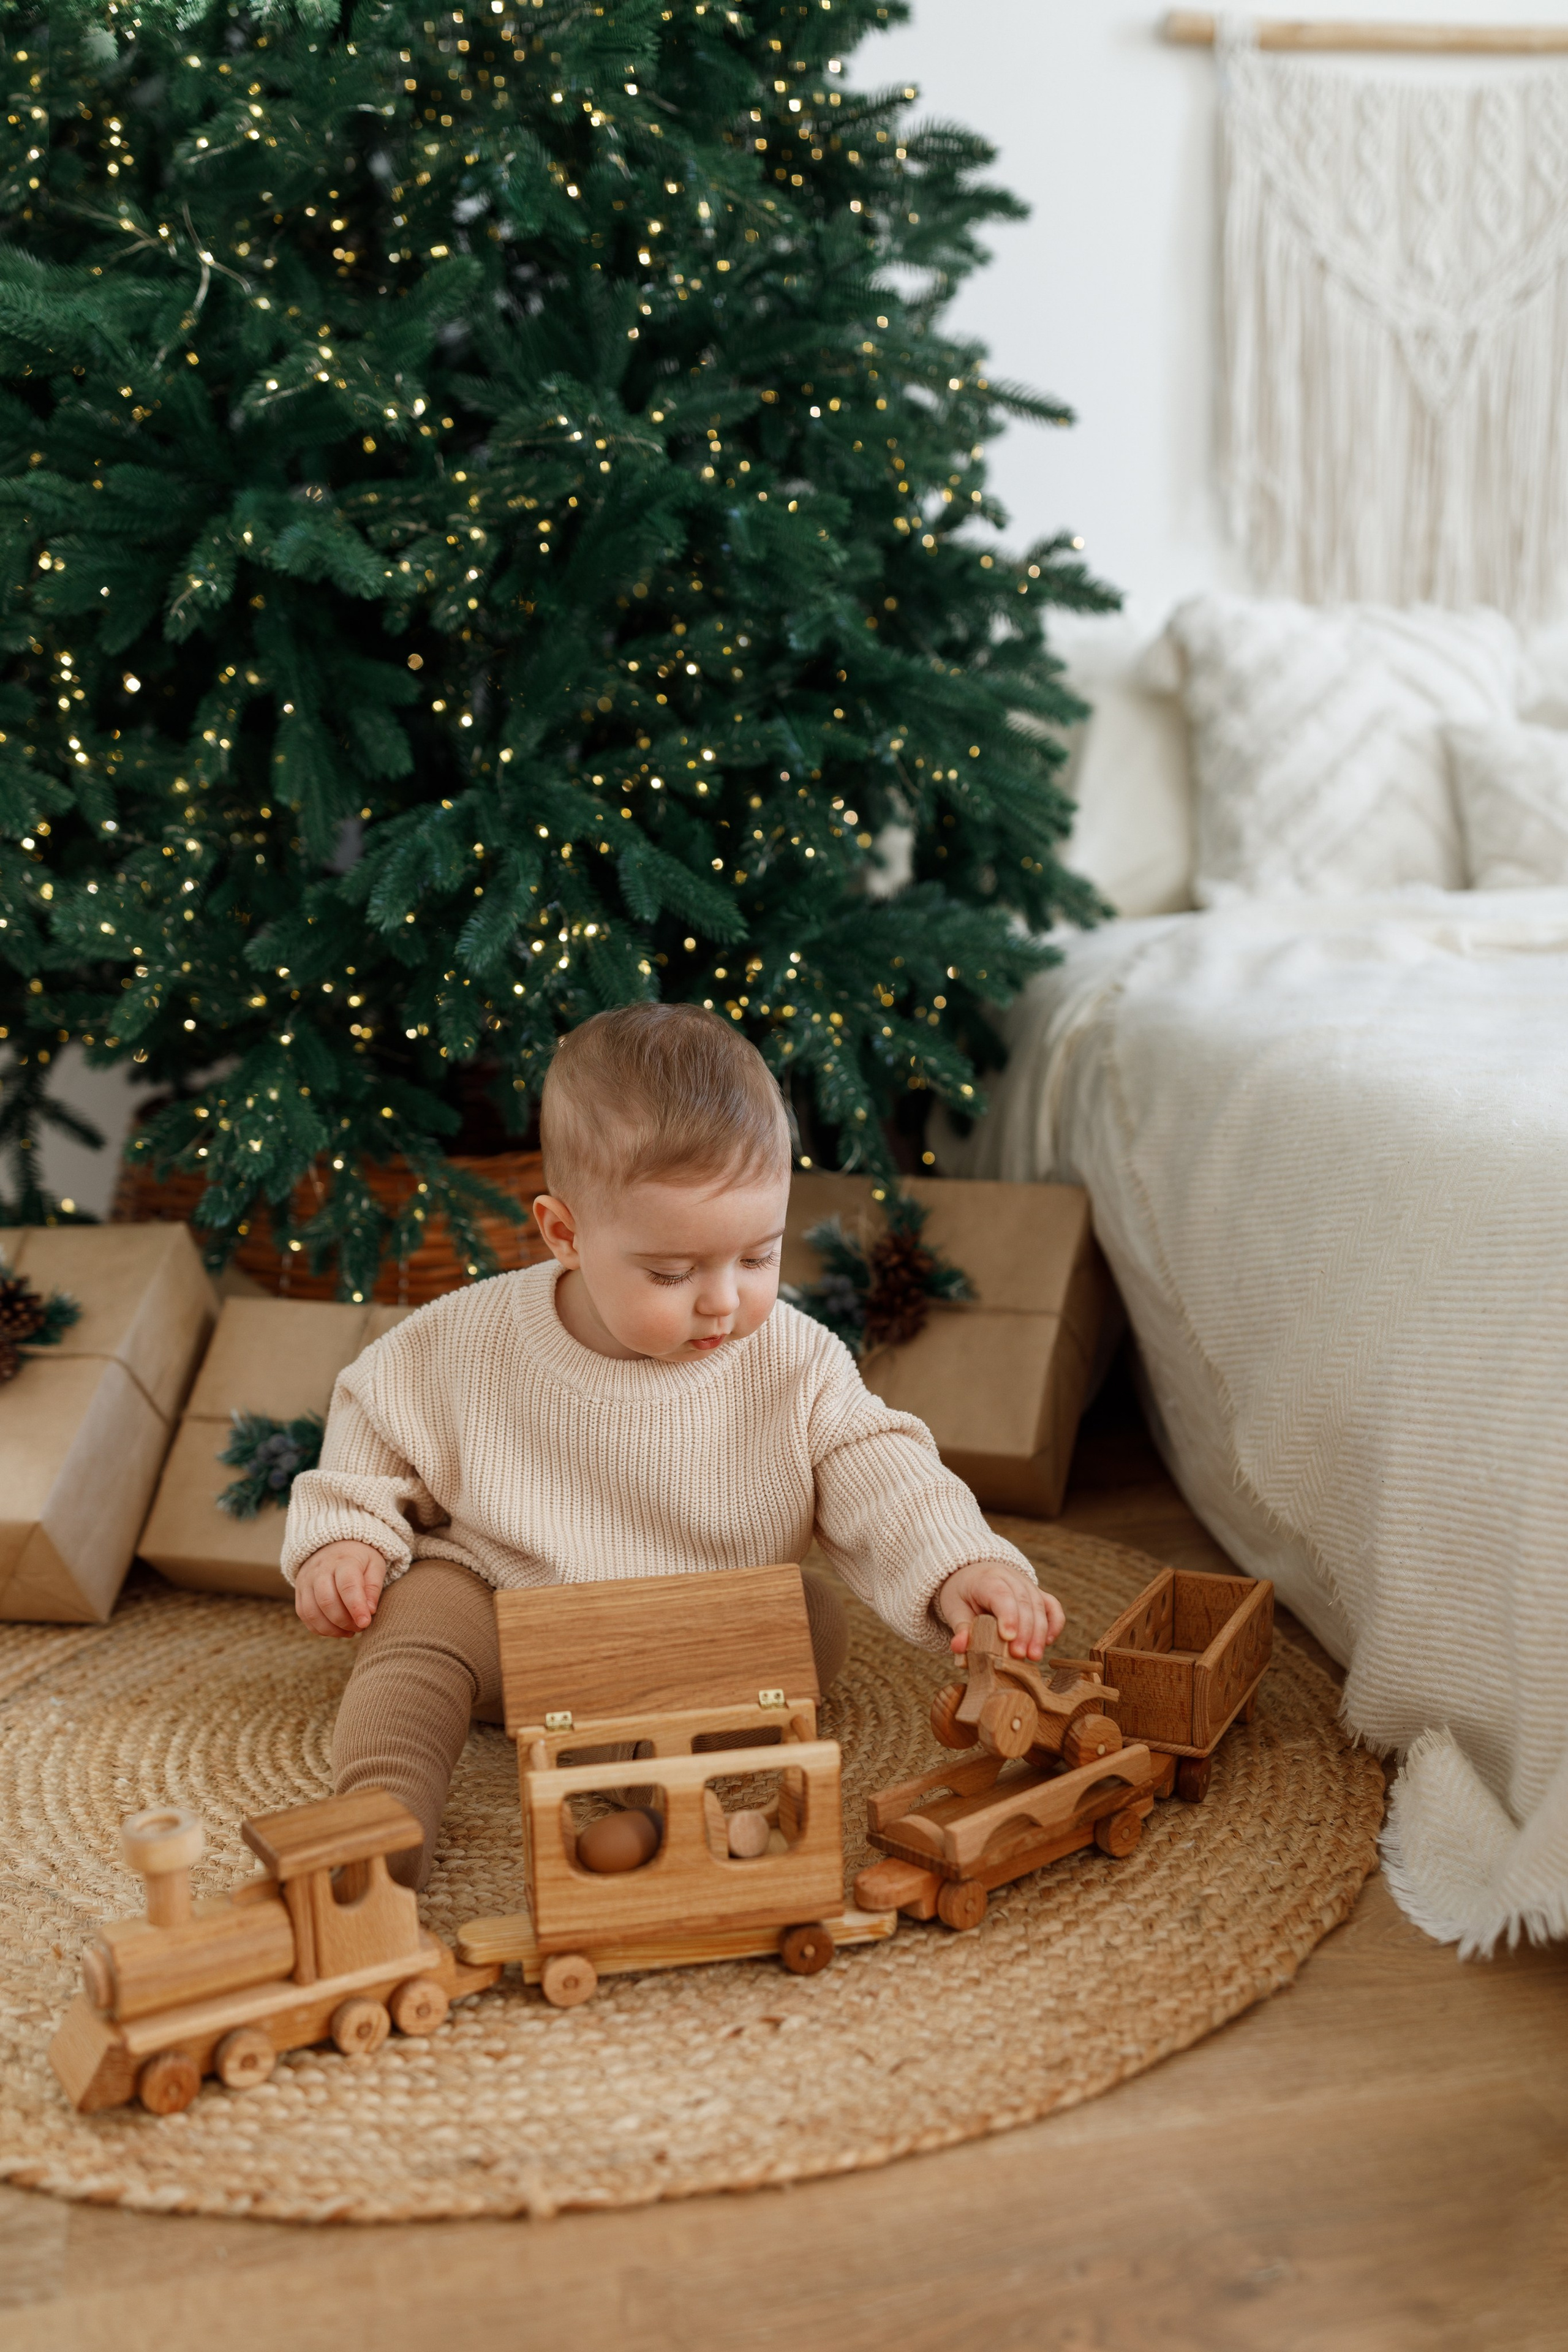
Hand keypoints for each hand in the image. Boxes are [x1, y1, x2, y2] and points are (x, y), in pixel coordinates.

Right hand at [294, 1540, 389, 1638]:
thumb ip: (373, 1587)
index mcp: (343, 1560)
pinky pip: (304, 1616)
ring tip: (350, 1631)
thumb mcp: (374, 1565)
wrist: (333, 1545)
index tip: (365, 1623)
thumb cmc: (359, 1559)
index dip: (356, 1607)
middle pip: (327, 1601)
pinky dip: (320, 1628)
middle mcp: (320, 1570)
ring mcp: (306, 1581)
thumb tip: (369, 1612)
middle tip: (360, 1627)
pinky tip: (336, 1630)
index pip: (347, 1585)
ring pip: (312, 1612)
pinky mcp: (299, 1592)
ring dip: (332, 1629)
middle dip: (345, 1621)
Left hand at [936, 1558, 1063, 1661]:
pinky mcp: (1038, 1594)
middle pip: (1024, 1602)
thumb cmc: (963, 1594)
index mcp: (987, 1579)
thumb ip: (960, 1628)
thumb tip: (958, 1648)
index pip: (1001, 1595)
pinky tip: (1048, 1642)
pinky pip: (1052, 1606)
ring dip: (1039, 1633)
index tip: (1008, 1638)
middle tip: (1019, 1656)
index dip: (1008, 1616)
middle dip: (1025, 1631)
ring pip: (1040, 1605)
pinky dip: (1054, 1623)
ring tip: (1034, 1656)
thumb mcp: (954, 1608)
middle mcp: (1011, 1578)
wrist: (973, 1574)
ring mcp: (1027, 1584)